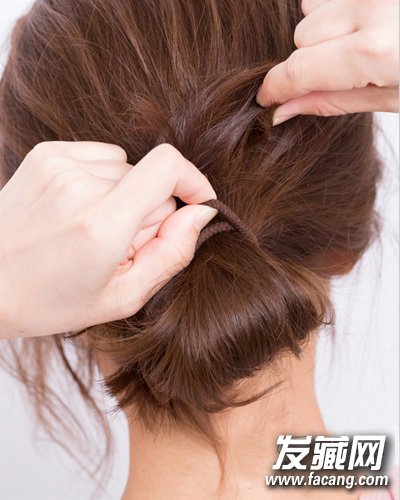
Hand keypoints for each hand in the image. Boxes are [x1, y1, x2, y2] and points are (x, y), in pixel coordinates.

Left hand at [0, 142, 216, 338]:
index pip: (167, 167)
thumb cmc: (51, 299)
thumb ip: (171, 254)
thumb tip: (200, 213)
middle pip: (150, 179)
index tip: (199, 204)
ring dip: (125, 196)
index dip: (194, 181)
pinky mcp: (46, 154)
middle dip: (151, 211)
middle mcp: (78, 185)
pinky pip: (103, 157)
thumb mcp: (121, 296)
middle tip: (120, 244)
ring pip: (128, 167)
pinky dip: (103, 181)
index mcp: (100, 224)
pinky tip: (80, 209)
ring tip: (94, 228)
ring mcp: (58, 164)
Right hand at [256, 0, 398, 123]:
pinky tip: (362, 22)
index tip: (265, 99)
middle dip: (313, 58)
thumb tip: (282, 109)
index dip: (275, 88)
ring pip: (311, 8)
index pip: (298, 70)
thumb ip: (332, 101)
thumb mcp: (391, 98)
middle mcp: (370, 6)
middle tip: (347, 71)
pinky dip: (337, 10)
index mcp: (375, 50)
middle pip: (302, 37)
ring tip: (359, 41)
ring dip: (323, 29)